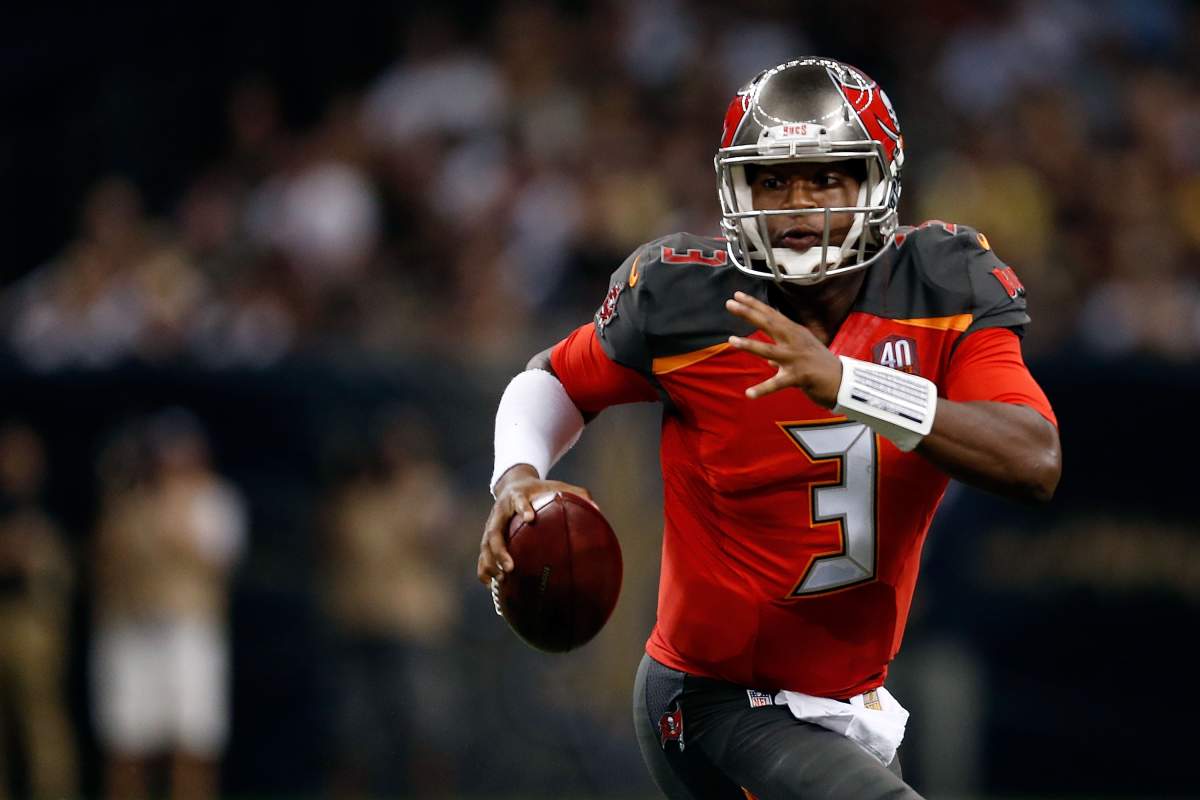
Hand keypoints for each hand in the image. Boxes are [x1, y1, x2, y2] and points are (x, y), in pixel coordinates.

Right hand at [478, 464, 593, 584]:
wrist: (513, 485)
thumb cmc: (541, 489)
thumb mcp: (557, 486)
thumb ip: (577, 494)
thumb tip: (597, 508)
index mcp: (517, 496)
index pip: (518, 500)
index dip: (522, 507)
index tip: (530, 517)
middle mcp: (500, 512)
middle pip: (494, 531)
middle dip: (500, 550)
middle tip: (510, 567)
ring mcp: (491, 525)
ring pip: (485, 545)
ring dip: (491, 563)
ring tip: (502, 579)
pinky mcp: (488, 537)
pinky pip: (482, 555)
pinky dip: (484, 569)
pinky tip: (491, 585)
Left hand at [724, 291, 842, 407]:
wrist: (845, 381)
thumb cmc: (822, 366)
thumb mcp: (803, 353)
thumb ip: (784, 353)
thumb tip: (768, 361)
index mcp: (796, 333)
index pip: (773, 315)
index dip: (755, 304)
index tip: (737, 296)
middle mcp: (796, 341)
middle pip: (770, 324)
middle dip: (749, 313)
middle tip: (730, 303)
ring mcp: (797, 358)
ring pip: (769, 350)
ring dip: (750, 345)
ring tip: (731, 340)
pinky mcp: (800, 377)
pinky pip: (778, 383)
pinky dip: (763, 389)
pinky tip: (749, 394)